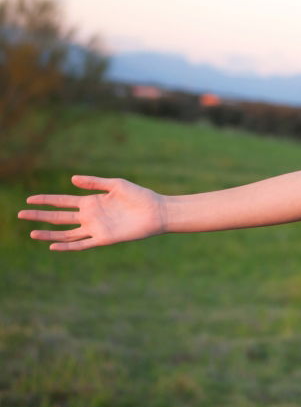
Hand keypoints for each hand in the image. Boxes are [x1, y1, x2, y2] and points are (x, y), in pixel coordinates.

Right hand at [18, 175, 167, 250]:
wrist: (157, 211)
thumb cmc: (139, 196)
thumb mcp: (116, 184)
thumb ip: (94, 182)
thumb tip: (72, 179)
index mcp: (91, 201)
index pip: (62, 201)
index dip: (46, 200)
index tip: (29, 199)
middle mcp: (90, 216)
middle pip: (59, 217)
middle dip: (40, 216)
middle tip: (20, 214)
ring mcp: (95, 228)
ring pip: (66, 233)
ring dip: (49, 233)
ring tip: (31, 232)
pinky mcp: (104, 238)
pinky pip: (82, 244)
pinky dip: (67, 246)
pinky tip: (53, 245)